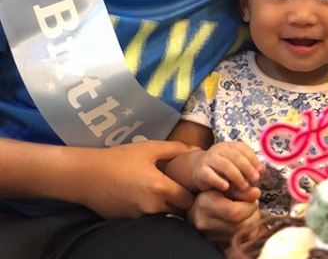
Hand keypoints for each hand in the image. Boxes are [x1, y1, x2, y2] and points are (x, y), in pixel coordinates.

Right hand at [77, 140, 194, 218]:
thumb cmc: (120, 158)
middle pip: (177, 210)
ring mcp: (140, 217)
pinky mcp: (128, 222)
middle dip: (179, 200)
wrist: (87, 175)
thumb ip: (175, 149)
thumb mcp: (149, 148)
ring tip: (159, 189)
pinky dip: (150, 209)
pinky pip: (147, 217)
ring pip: (163, 215)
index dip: (191, 190)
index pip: (188, 199)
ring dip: (165, 205)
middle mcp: (152, 207)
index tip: (188, 181)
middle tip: (176, 185)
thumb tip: (196, 149)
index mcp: (160, 188)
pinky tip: (142, 195)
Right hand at [189, 187, 260, 244]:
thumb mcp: (225, 185)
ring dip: (252, 221)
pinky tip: (246, 219)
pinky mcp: (219, 243)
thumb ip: (240, 189)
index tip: (254, 195)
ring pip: (243, 234)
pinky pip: (242, 240)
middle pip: (240, 225)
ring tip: (249, 210)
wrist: (199, 207)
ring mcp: (212, 236)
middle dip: (253, 213)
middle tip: (253, 203)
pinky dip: (249, 229)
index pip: (234, 212)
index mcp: (205, 205)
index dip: (249, 205)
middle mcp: (206, 223)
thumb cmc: (213, 192)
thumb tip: (256, 193)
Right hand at [191, 141, 263, 192]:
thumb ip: (249, 167)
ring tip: (244, 187)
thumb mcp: (236, 166)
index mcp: (229, 145)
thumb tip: (262, 170)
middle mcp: (219, 149)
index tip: (261, 171)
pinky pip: (210, 175)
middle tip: (256, 179)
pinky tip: (226, 187)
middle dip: (247, 168)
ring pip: (224, 165)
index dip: (253, 159)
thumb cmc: (222, 170)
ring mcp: (209, 159)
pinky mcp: (200, 171)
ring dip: (237, 176)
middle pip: (235, 156)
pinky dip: (219, 181)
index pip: (243, 149)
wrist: (198, 170)